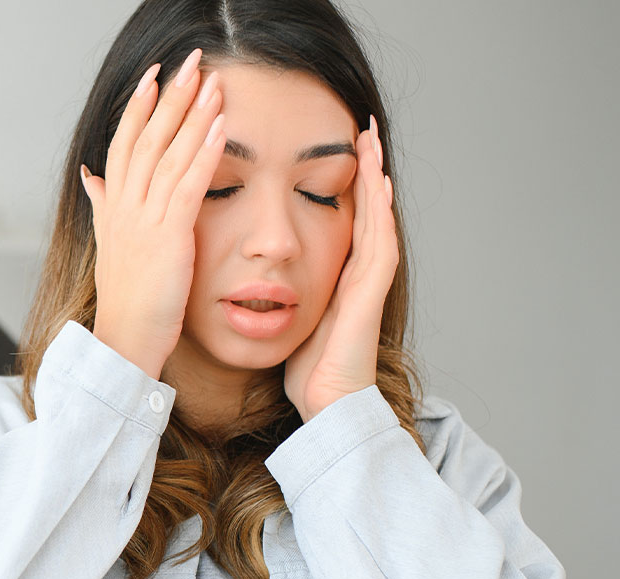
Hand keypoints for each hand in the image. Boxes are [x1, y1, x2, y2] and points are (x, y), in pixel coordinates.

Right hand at [80, 49, 226, 378]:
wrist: (123, 341)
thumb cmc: (125, 299)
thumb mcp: (110, 244)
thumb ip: (102, 205)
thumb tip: (92, 177)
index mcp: (113, 207)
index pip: (124, 143)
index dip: (139, 107)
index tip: (154, 75)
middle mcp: (124, 207)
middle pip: (146, 138)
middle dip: (171, 96)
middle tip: (191, 61)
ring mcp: (144, 220)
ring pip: (168, 154)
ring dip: (193, 115)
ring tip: (213, 82)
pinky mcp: (169, 237)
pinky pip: (189, 186)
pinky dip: (205, 153)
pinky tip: (221, 126)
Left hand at [284, 116, 397, 421]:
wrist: (327, 404)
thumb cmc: (306, 368)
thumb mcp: (285, 317)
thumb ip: (277, 290)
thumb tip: (247, 273)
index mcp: (336, 273)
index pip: (340, 215)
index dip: (335, 180)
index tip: (327, 144)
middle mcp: (356, 271)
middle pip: (363, 206)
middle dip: (362, 166)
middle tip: (360, 124)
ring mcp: (368, 280)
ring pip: (376, 215)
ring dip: (375, 175)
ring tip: (370, 136)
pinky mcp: (372, 293)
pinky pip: (380, 242)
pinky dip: (380, 211)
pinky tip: (379, 182)